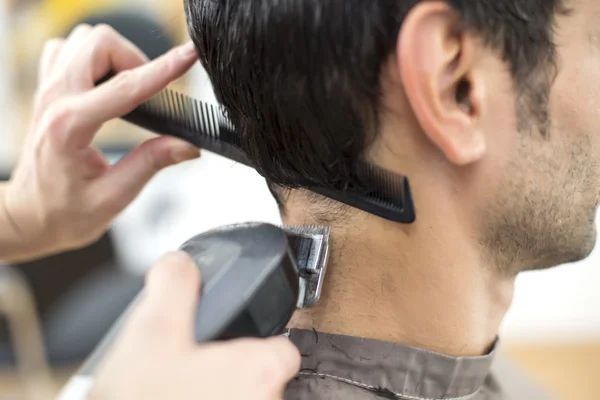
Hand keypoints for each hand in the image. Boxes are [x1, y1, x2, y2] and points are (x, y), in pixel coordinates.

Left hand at [1, 24, 199, 261]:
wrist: (28, 214)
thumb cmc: (63, 213)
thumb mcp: (113, 197)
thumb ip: (150, 164)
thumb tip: (187, 144)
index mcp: (69, 127)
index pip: (125, 87)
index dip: (163, 70)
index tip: (188, 57)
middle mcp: (54, 100)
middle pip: (99, 45)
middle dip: (135, 59)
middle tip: (150, 93)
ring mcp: (48, 90)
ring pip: (85, 40)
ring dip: (115, 56)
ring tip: (130, 89)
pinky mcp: (49, 89)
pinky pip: (69, 49)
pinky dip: (94, 57)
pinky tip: (106, 84)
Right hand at [88, 252, 300, 399]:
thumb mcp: (150, 331)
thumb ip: (175, 286)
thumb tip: (180, 263)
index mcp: (259, 371)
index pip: (284, 349)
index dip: (259, 343)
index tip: (235, 346)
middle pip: (261, 383)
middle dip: (231, 379)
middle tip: (195, 376)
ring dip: (220, 397)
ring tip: (182, 395)